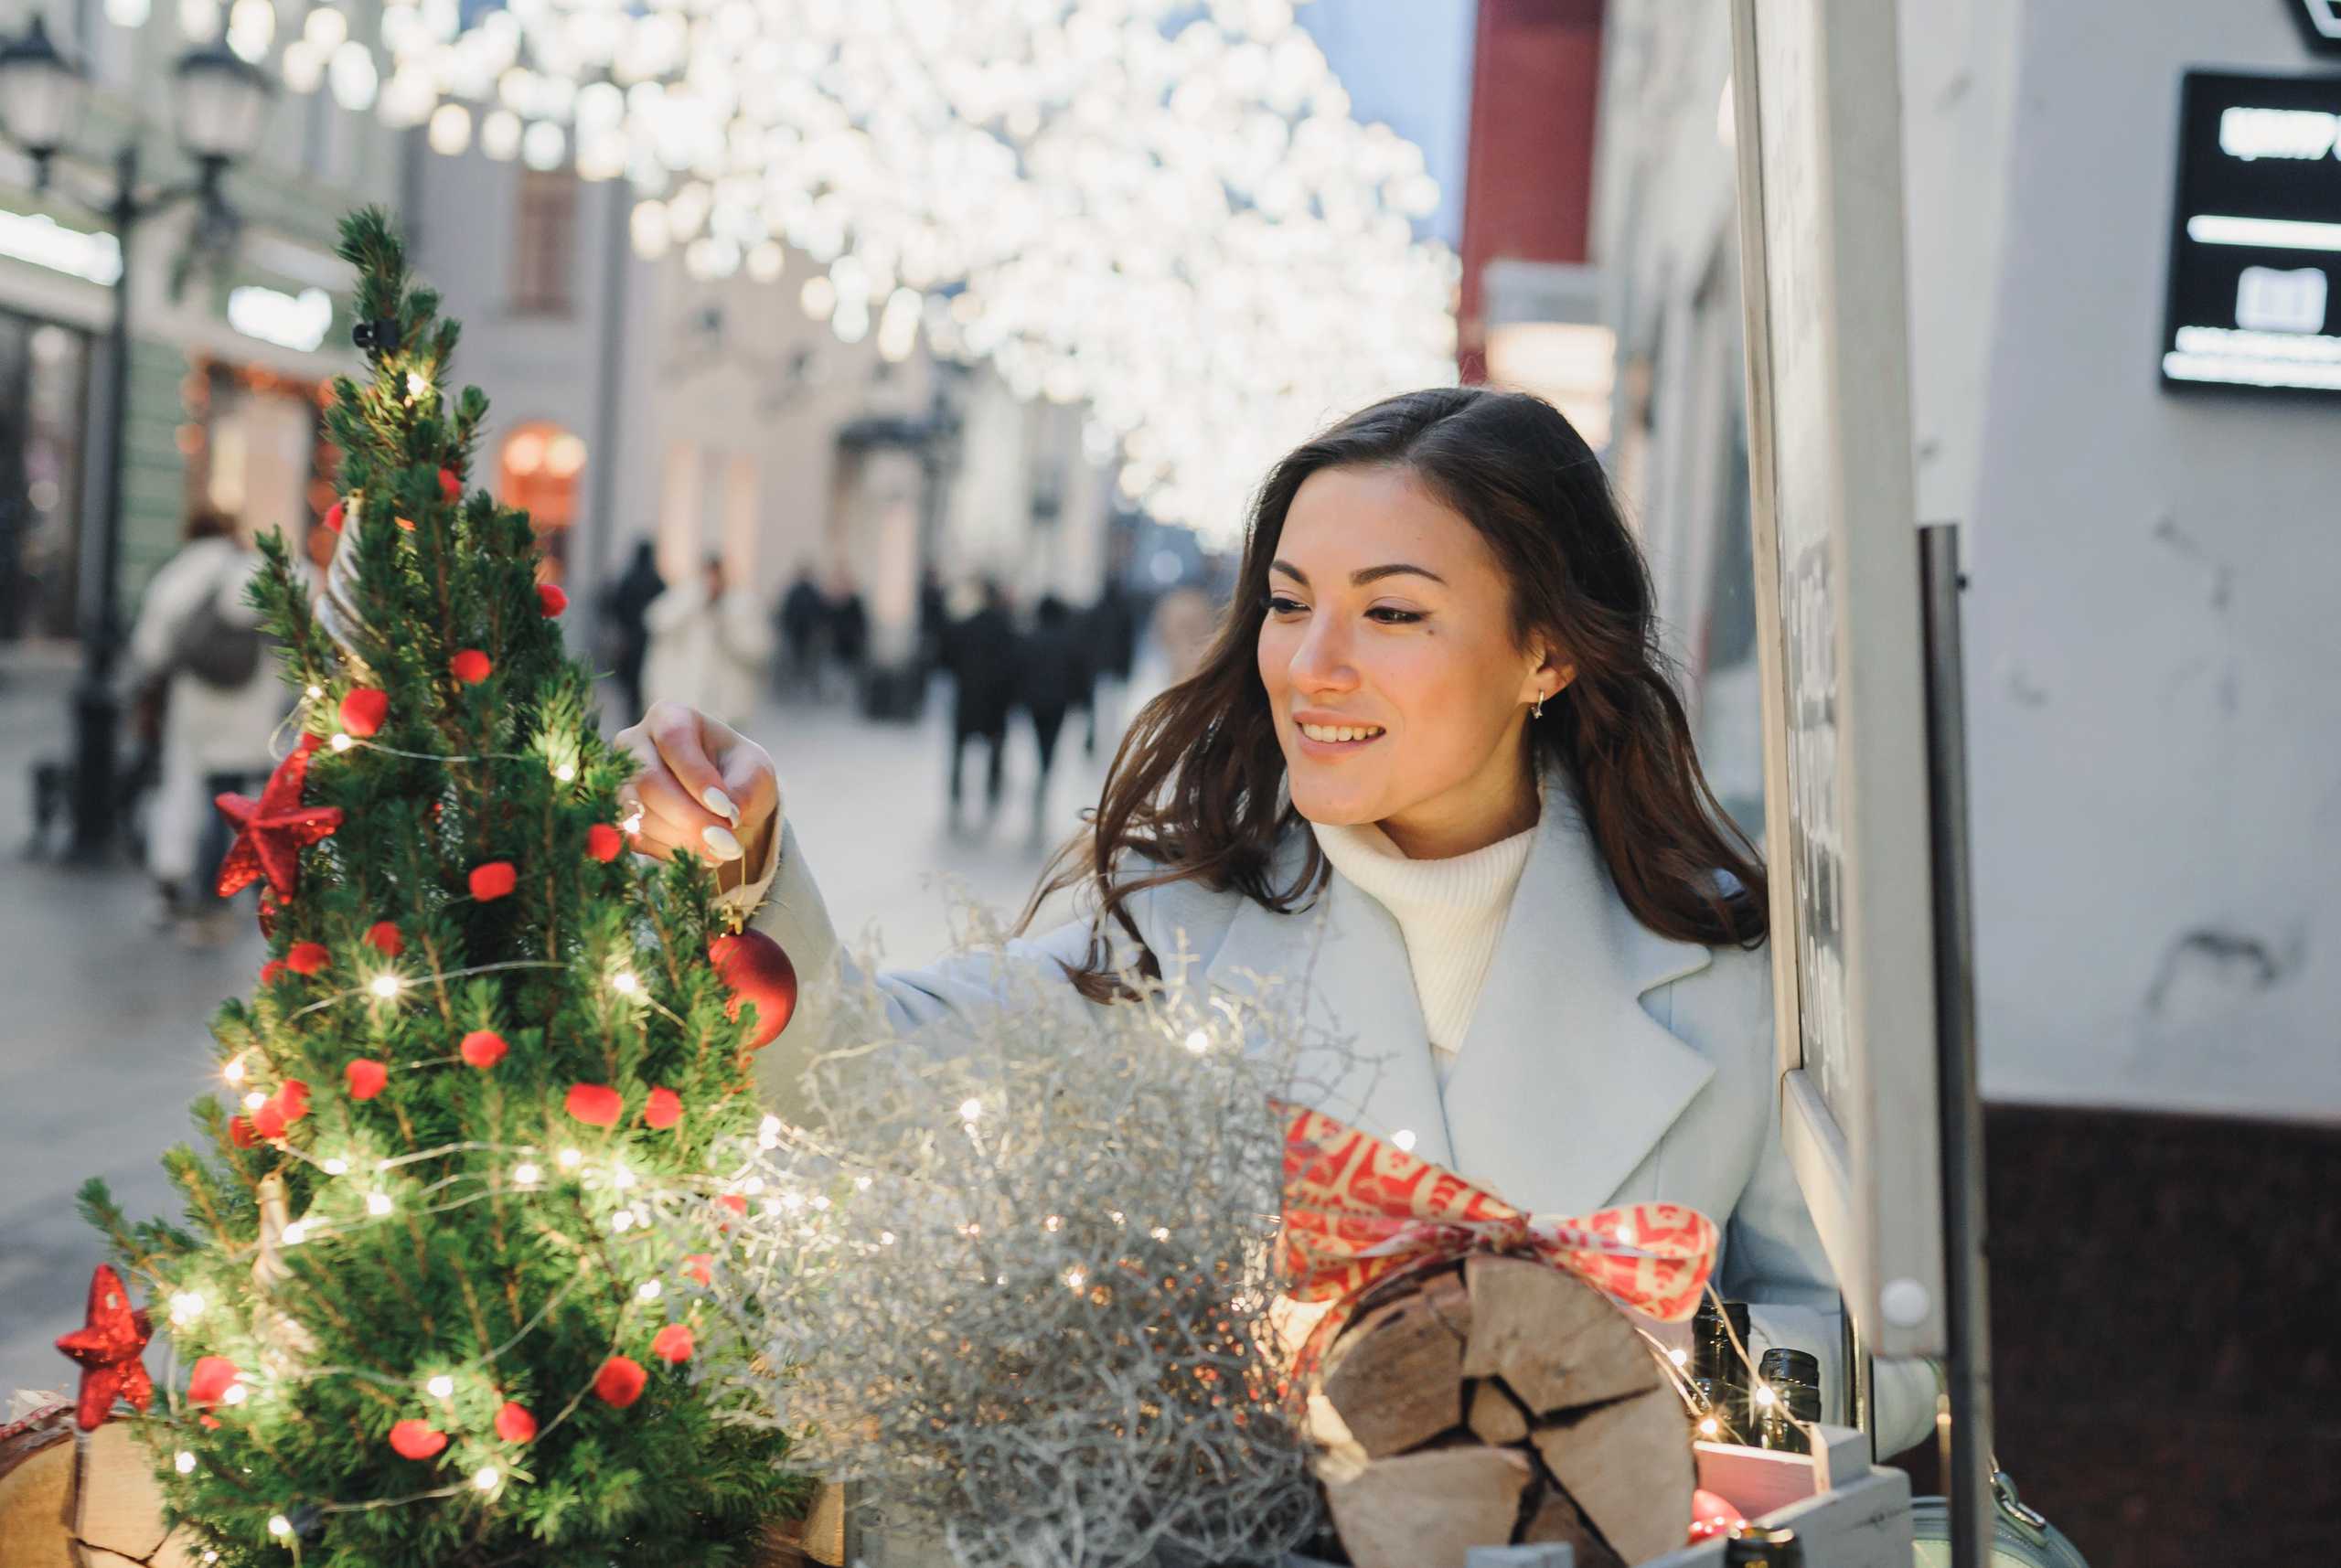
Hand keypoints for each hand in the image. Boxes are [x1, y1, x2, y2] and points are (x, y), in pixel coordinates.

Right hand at [613, 701, 778, 888]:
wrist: (724, 801)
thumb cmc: (740, 773)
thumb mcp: (755, 772)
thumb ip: (743, 789)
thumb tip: (724, 816)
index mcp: (670, 717)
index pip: (673, 741)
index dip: (697, 778)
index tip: (727, 810)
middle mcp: (634, 743)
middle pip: (648, 781)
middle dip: (689, 817)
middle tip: (726, 842)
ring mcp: (620, 780)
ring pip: (638, 814)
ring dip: (682, 840)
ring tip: (722, 850)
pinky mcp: (619, 815)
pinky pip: (636, 839)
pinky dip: (671, 851)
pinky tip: (701, 853)